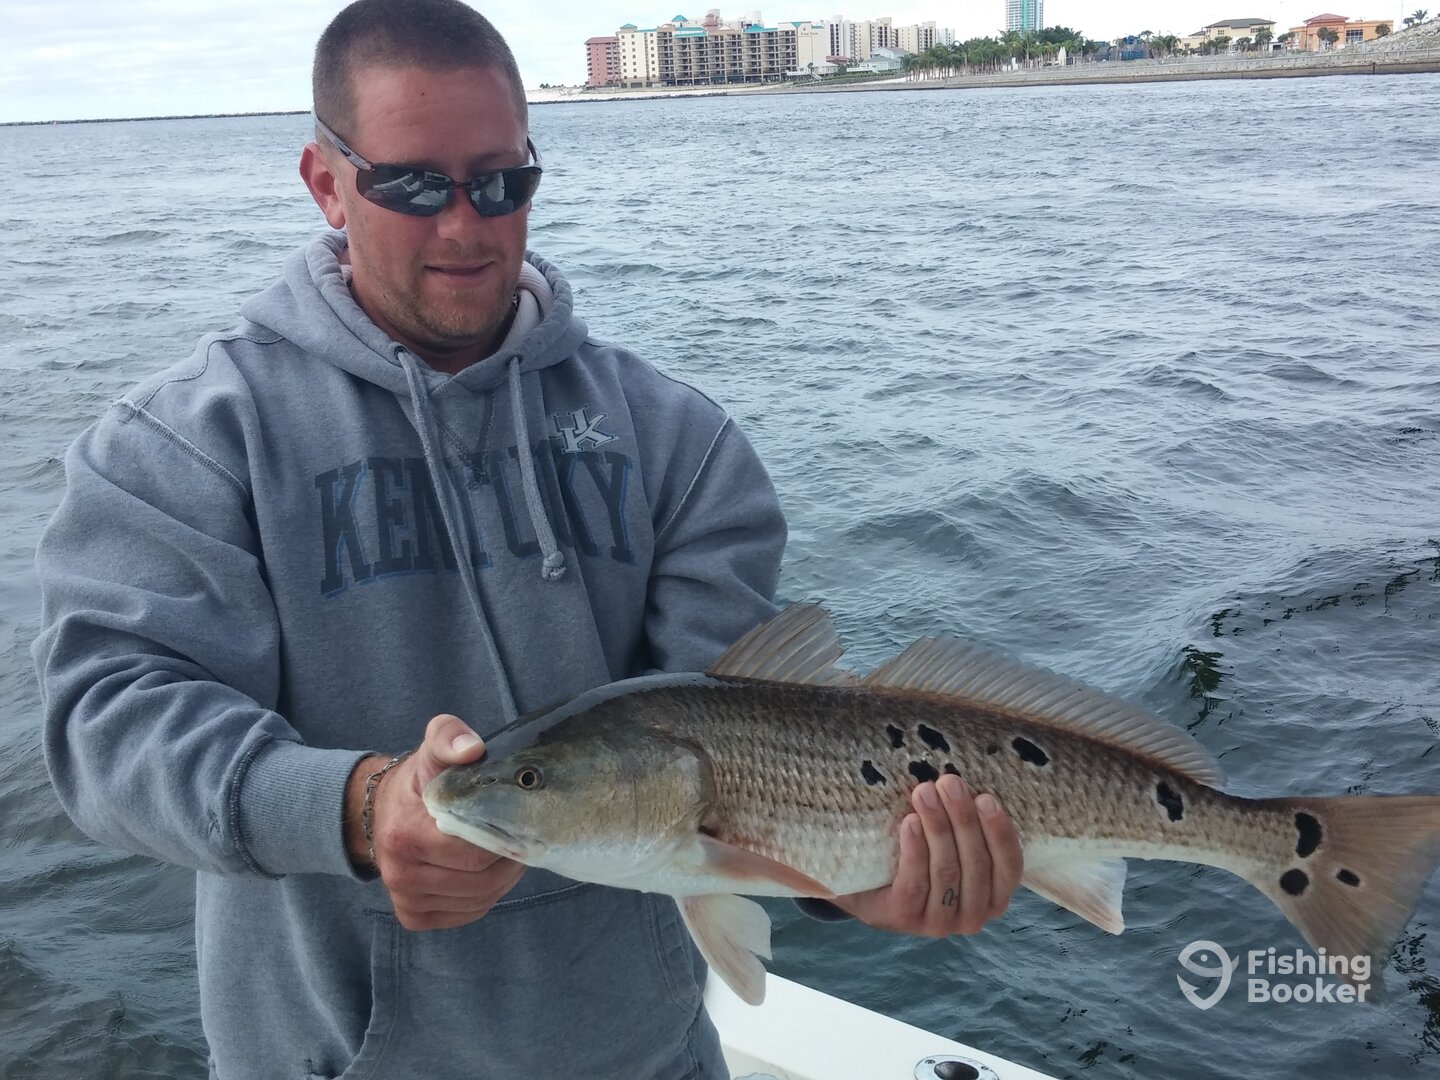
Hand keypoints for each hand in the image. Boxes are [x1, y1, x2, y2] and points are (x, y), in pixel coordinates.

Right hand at [345, 714, 525, 930]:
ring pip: (477, 901)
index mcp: (405, 834)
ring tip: (507, 853)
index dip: (502, 839)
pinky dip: (485, 897)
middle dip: (508, 860)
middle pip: (479, 881)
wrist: (382, 811)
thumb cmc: (418, 781)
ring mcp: (405, 898)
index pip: (473, 852)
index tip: (517, 822)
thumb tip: (471, 749)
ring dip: (502, 880)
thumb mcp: (432, 749)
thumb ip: (449, 738)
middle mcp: (400, 873)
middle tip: (520, 838)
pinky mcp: (412, 916)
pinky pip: (465, 914)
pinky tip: (487, 874)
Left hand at [833, 774, 1021, 936]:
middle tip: (948, 783)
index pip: (1009, 867)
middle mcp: (974, 916)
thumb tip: (968, 784)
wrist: (870, 888)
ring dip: (937, 826)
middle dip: (963, 819)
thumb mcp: (954, 843)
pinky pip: (915, 882)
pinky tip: (910, 822)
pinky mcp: (907, 918)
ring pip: (946, 870)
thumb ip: (967, 825)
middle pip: (976, 864)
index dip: (1000, 833)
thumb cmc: (922, 857)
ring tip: (924, 792)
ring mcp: (940, 922)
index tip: (986, 798)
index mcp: (994, 897)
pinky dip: (915, 849)